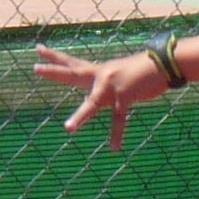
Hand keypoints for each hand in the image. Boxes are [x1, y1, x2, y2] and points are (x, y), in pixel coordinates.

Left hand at [35, 43, 166, 150]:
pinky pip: (119, 119)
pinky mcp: (124, 97)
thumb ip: (112, 83)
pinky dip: (117, 135)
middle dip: (54, 72)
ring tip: (68, 129)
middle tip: (36, 69)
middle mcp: (101, 76)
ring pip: (93, 104)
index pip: (72, 62)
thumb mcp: (123, 74)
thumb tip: (110, 93)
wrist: (162, 65)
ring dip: (81, 117)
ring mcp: (111, 87)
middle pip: (73, 73)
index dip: (55, 57)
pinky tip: (114, 148)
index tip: (38, 50)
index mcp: (99, 71)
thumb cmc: (145, 71)